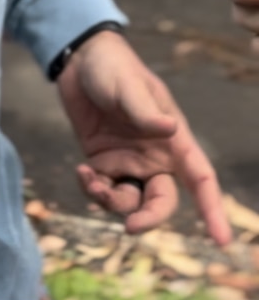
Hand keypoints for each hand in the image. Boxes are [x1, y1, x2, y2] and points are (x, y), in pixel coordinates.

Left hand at [57, 30, 230, 244]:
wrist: (80, 59)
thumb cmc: (114, 67)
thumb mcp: (129, 86)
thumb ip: (145, 112)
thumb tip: (170, 129)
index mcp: (173, 140)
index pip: (200, 178)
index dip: (212, 209)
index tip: (221, 240)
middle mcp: (154, 157)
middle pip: (162, 201)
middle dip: (149, 218)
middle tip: (130, 226)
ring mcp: (127, 162)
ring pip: (129, 202)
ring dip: (111, 202)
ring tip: (92, 181)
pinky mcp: (102, 162)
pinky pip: (103, 190)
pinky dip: (92, 189)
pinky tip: (81, 171)